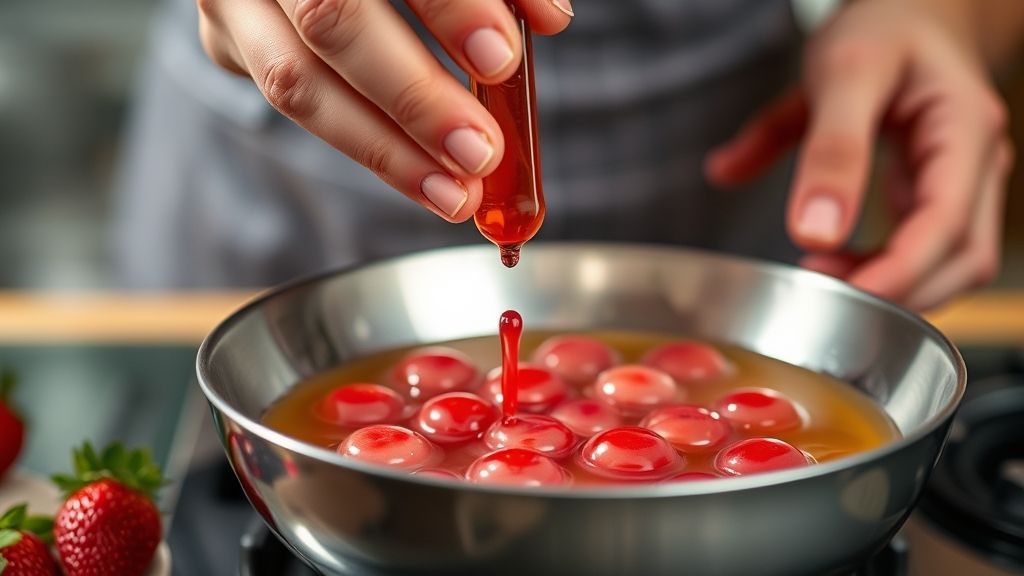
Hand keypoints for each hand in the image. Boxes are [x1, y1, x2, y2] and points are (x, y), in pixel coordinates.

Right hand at [197, 0, 572, 221]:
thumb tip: (549, 18)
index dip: (449, 8)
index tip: (500, 58)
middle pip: (331, 22)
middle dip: (414, 97)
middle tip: (480, 150)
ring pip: (296, 83)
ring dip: (385, 150)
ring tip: (455, 193)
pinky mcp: (223, 38)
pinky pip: (290, 101)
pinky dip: (364, 143)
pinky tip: (421, 176)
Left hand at [706, 0, 1012, 310]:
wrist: (908, 8)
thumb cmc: (884, 28)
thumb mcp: (846, 72)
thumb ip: (830, 150)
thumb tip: (813, 231)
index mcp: (965, 131)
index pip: (949, 224)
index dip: (902, 273)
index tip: (848, 300)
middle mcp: (976, 164)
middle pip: (962, 258)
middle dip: (898, 290)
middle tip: (822, 295)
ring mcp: (961, 182)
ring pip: (947, 262)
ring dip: (891, 284)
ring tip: (821, 276)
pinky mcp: (935, 193)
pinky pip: (921, 248)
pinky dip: (879, 267)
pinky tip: (832, 261)